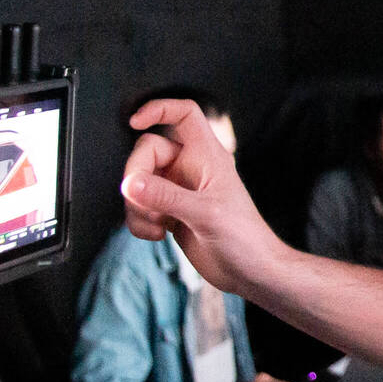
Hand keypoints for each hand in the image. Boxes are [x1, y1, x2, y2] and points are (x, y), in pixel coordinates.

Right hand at [121, 99, 285, 291]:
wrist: (251, 272)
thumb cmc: (245, 238)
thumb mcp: (205, 213)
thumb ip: (166, 197)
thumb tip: (131, 183)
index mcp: (208, 157)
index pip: (184, 115)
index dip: (159, 109)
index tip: (134, 121)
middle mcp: (192, 169)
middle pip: (148, 152)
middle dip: (138, 178)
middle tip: (146, 203)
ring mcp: (180, 191)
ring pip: (140, 183)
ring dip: (138, 206)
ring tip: (157, 224)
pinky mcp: (171, 212)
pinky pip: (141, 207)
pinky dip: (140, 221)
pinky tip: (158, 235)